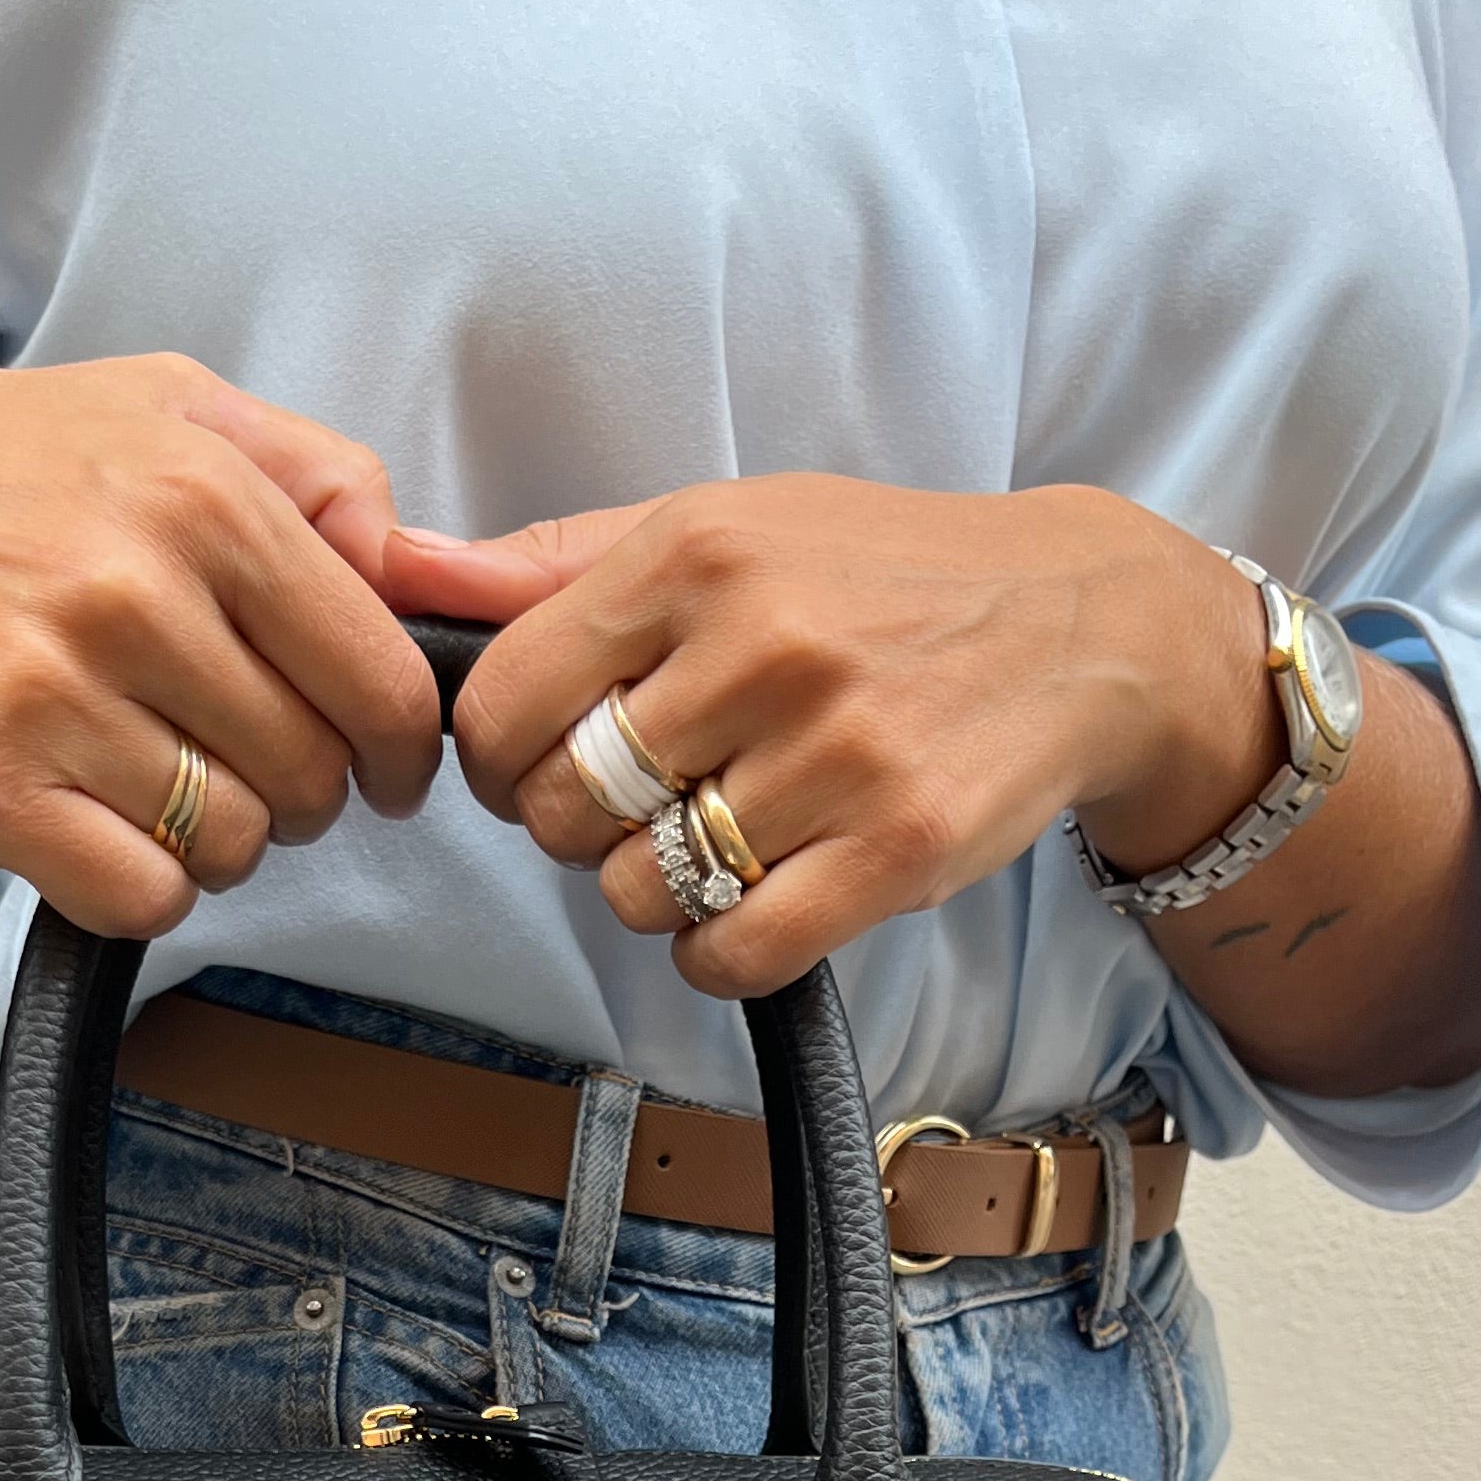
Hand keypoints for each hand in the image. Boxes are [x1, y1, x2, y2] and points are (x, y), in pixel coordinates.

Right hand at [0, 351, 449, 1114]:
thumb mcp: (159, 408)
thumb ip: (314, 474)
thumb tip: (426, 569)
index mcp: (200, 490)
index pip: (382, 678)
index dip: (398, 747)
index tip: (377, 763)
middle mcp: (131, 585)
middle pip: (315, 776)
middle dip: (300, 793)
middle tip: (238, 766)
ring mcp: (50, 690)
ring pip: (233, 846)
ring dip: (213, 841)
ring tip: (150, 781)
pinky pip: (141, 894)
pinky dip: (138, 885)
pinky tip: (97, 826)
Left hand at [384, 480, 1273, 1001]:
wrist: (1082, 625)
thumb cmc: (879, 578)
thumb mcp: (724, 526)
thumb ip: (557, 564)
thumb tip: (398, 567)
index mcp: (696, 552)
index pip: (503, 701)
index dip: (501, 759)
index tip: (548, 760)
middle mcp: (763, 643)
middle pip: (564, 807)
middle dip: (580, 828)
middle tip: (644, 804)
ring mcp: (836, 751)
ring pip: (642, 890)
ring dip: (657, 894)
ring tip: (720, 840)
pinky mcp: (897, 849)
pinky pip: (732, 952)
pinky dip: (717, 953)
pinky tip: (752, 906)